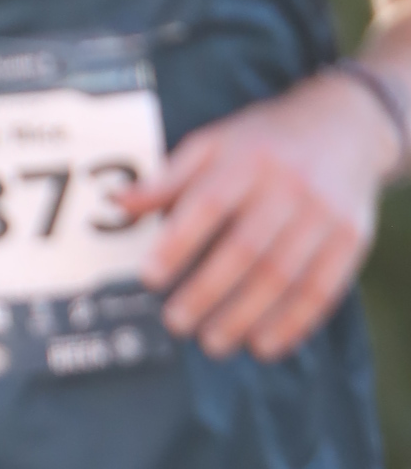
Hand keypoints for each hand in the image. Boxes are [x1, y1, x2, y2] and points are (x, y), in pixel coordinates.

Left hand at [122, 71, 397, 362]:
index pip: (208, 204)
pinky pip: (323, 288)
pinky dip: (293, 322)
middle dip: (207, 292)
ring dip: (245, 316)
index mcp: (248, 160)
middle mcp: (290, 185)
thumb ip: (168, 178)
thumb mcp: (213, 143)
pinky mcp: (351, 239)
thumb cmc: (262, 143)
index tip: (149, 278)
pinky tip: (265, 345)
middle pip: (245, 248)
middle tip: (176, 323)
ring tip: (213, 342)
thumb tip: (118, 202)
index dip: (177, 244)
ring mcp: (325, 214)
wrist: (345, 123)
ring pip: (283, 275)